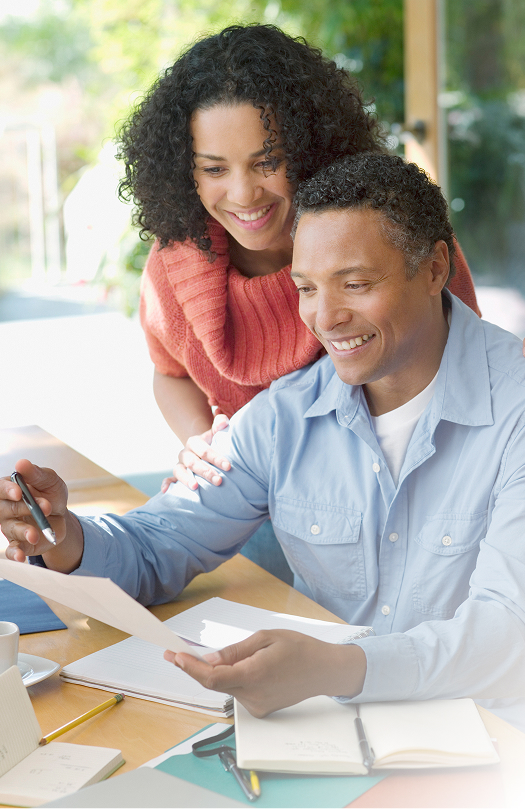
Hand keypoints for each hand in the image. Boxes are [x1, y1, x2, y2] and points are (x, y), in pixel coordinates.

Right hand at [0, 459, 81, 569]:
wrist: (61, 515)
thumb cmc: (51, 493)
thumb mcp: (50, 481)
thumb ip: (36, 474)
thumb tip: (21, 463)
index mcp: (10, 490)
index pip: (0, 488)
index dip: (7, 490)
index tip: (18, 492)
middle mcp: (5, 509)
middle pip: (5, 509)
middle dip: (25, 508)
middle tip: (45, 507)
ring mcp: (11, 526)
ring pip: (11, 528)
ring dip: (24, 531)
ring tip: (35, 534)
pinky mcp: (19, 543)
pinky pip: (13, 549)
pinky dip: (15, 553)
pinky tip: (20, 556)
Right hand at [161, 413, 230, 491]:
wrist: (202, 450)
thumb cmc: (213, 444)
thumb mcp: (216, 434)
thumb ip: (220, 424)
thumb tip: (224, 421)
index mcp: (194, 442)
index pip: (204, 450)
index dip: (216, 458)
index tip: (228, 466)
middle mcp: (185, 453)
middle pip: (193, 462)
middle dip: (206, 472)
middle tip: (219, 481)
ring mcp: (180, 465)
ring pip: (179, 471)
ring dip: (186, 479)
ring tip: (195, 487)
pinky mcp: (176, 475)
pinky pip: (168, 479)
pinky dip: (166, 484)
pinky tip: (165, 491)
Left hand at [164, 629, 366, 716]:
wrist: (323, 670)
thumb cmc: (298, 648)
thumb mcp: (266, 638)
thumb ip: (235, 651)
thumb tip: (210, 659)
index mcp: (254, 675)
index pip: (213, 677)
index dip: (191, 668)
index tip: (176, 656)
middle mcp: (253, 696)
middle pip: (216, 684)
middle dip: (196, 668)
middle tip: (177, 654)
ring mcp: (257, 706)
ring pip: (226, 687)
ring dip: (218, 673)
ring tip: (228, 656)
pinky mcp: (260, 710)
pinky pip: (238, 692)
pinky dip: (233, 679)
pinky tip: (244, 667)